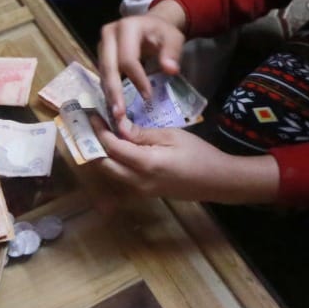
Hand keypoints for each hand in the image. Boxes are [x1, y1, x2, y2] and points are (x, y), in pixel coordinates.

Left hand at [90, 116, 278, 202]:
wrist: (216, 181)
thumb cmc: (198, 154)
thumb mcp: (171, 136)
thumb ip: (142, 134)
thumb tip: (119, 126)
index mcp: (145, 164)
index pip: (112, 147)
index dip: (99, 131)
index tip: (93, 115)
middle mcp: (138, 181)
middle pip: (104, 165)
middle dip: (94, 145)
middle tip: (92, 125)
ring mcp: (141, 190)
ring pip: (111, 173)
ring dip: (102, 154)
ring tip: (101, 133)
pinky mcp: (145, 192)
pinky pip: (122, 178)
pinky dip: (114, 163)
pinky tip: (117, 148)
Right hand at [98, 3, 186, 129]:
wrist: (151, 25)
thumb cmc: (162, 32)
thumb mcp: (173, 37)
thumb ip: (172, 52)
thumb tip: (170, 70)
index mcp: (127, 27)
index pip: (128, 58)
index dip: (137, 79)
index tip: (148, 97)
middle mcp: (109, 34)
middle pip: (109, 66)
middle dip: (114, 92)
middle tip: (119, 114)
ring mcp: (102, 44)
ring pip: (103, 73)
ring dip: (109, 94)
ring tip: (116, 115)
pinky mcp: (101, 55)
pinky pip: (103, 75)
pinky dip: (109, 91)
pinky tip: (114, 106)